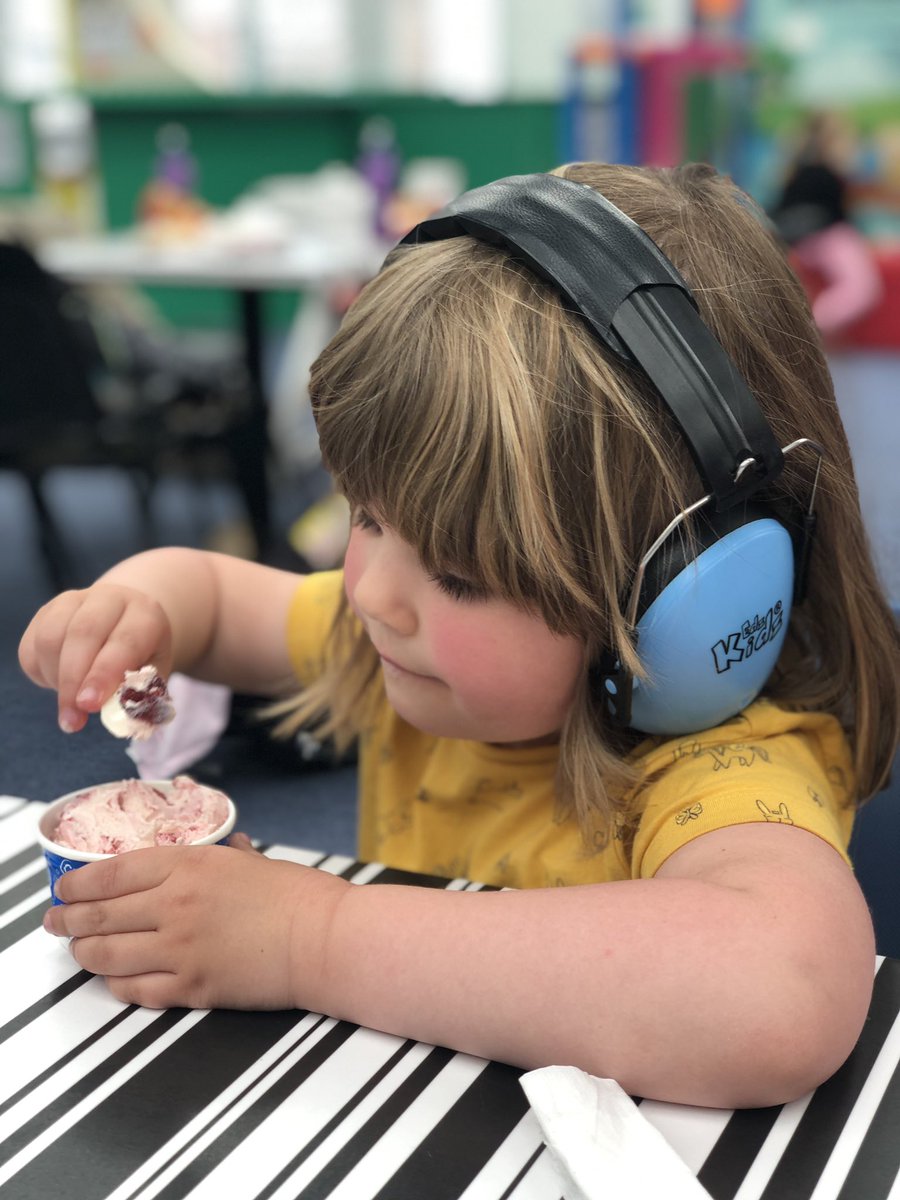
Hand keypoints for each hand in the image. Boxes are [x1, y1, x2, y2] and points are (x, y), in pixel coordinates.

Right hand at [18, 583, 173, 732]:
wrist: (125, 623)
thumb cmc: (142, 656)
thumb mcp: (152, 675)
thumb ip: (139, 696)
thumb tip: (121, 721)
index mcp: (145, 613)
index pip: (124, 641)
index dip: (105, 674)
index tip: (90, 706)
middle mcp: (108, 599)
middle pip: (83, 633)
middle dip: (74, 680)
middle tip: (73, 717)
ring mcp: (73, 601)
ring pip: (51, 639)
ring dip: (56, 680)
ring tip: (71, 704)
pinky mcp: (45, 613)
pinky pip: (32, 648)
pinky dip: (42, 674)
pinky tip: (60, 684)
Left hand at [42, 840, 349, 1010]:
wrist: (323, 939)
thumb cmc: (297, 896)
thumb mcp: (251, 860)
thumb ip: (223, 854)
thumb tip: (224, 847)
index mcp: (189, 864)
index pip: (110, 873)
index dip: (77, 883)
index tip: (64, 888)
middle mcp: (174, 905)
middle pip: (97, 915)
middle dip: (67, 920)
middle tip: (55, 922)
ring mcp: (178, 949)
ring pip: (105, 955)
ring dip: (83, 953)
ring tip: (78, 951)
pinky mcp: (190, 988)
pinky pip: (133, 990)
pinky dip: (116, 985)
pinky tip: (115, 978)